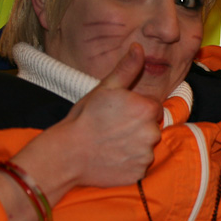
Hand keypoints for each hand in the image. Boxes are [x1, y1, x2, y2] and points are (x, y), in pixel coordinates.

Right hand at [16, 44, 162, 195]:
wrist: (68, 154)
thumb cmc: (85, 118)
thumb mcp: (105, 88)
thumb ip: (127, 68)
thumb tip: (139, 48)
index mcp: (147, 109)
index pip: (152, 108)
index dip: (135, 110)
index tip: (118, 115)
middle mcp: (152, 132)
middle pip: (152, 128)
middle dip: (137, 128)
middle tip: (112, 129)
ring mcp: (147, 155)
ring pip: (146, 147)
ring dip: (135, 145)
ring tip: (111, 144)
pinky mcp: (140, 173)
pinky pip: (140, 165)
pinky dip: (130, 162)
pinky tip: (113, 158)